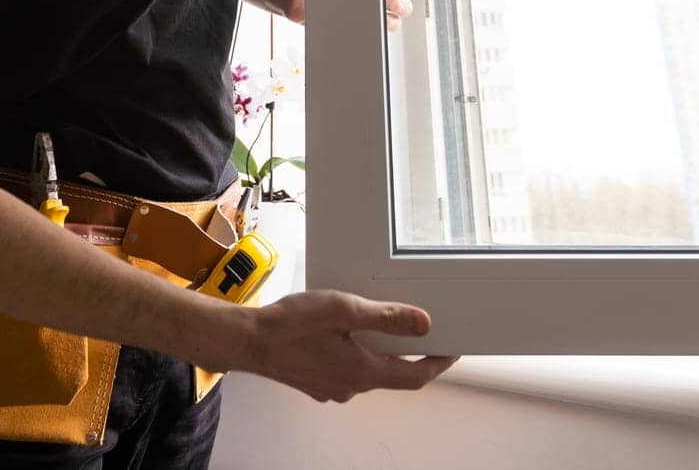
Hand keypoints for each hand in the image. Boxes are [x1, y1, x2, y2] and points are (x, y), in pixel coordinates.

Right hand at [231, 289, 458, 401]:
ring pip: (368, 372)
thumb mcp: (344, 310)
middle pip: (393, 374)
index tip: (452, 351)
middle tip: (420, 330)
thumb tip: (424, 323)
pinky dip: (357, 354)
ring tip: (381, 323)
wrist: (246, 341)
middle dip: (409, 354)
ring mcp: (331, 387)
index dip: (437, 365)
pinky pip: (346, 370)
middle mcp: (350, 386)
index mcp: (363, 372)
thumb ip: (387, 317)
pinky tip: (346, 333)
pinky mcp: (315, 382)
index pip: (415, 377)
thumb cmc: (290, 325)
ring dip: (380, 352)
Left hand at [275, 0, 414, 32]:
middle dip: (402, 4)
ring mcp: (359, 12)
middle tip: (398, 4)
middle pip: (395, 2)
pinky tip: (370, 33)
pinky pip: (367, 34)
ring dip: (392, 22)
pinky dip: (373, 35)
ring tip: (388, 21)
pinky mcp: (349, 26)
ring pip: (387, 20)